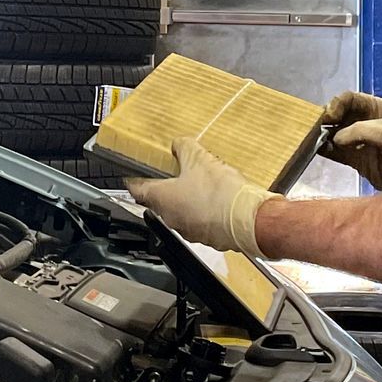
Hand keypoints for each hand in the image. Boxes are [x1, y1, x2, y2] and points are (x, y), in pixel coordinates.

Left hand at [126, 137, 271, 256]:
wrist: (247, 220)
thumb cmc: (221, 194)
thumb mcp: (199, 159)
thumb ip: (184, 148)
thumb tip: (178, 144)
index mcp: (162, 199)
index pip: (136, 190)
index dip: (134, 179)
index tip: (133, 174)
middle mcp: (171, 218)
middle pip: (158, 201)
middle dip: (165, 187)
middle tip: (173, 173)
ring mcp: (188, 230)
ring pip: (180, 212)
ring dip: (185, 200)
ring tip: (199, 184)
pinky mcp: (207, 237)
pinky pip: (199, 222)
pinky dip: (203, 211)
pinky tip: (216, 199)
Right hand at [320, 92, 381, 188]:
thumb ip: (360, 131)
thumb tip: (335, 138)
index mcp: (377, 109)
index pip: (351, 99)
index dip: (337, 104)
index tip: (329, 116)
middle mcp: (366, 123)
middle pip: (340, 115)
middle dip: (327, 119)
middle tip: (318, 128)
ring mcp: (360, 143)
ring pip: (335, 134)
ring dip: (323, 136)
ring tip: (313, 138)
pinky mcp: (357, 161)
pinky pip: (336, 153)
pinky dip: (325, 151)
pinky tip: (316, 150)